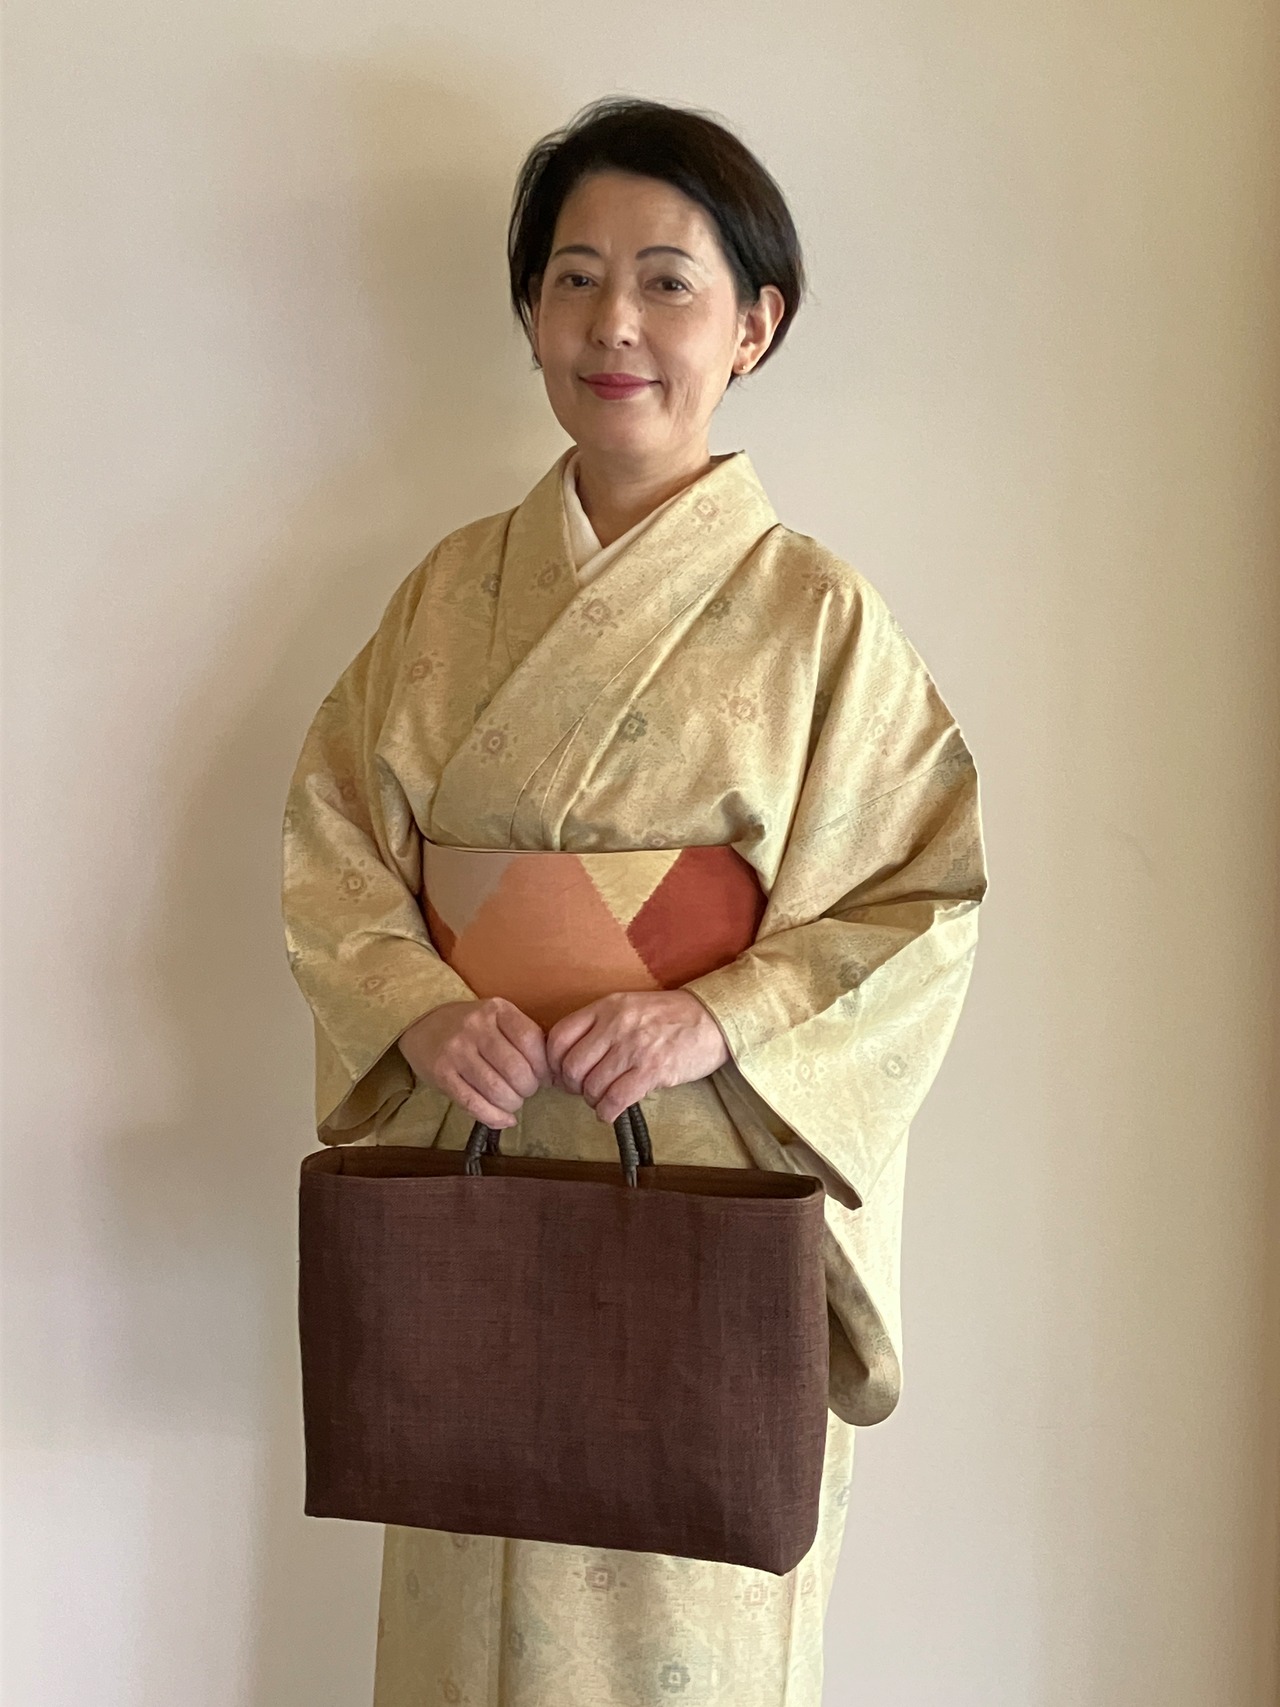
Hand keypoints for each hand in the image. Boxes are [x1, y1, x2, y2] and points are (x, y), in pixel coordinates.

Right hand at [398, 997, 551, 1128]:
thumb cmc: (469, 1026)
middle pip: (516, 1070)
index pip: (531, 1041)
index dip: (544, 1066)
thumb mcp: (497, 1018)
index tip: (544, 1077)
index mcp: (496, 1010)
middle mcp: (475, 1027)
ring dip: (512, 1104)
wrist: (421, 1022)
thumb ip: (522, 1037)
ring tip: (511, 1102)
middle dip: (528, 1089)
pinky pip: (474, 1104)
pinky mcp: (441, 1074)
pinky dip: (494, 1117)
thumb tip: (552, 1074)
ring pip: (496, 1090)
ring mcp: (456, 1051)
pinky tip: (503, 1119)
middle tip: (525, 1091)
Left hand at [545, 990, 730, 1126]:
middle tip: (583, 1091)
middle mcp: (616, 1025)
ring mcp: (634, 1048)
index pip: (559, 1037)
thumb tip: (571, 1058)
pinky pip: (615, 1100)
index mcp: (607, 1007)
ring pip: (591, 1086)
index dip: (553, 1062)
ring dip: (592, 1101)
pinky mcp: (653, 1070)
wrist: (713, 1019)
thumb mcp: (629, 1006)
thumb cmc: (669, 1016)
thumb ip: (600, 1025)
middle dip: (572, 1086)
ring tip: (602, 1100)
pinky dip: (607, 1112)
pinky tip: (611, 1112)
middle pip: (571, 1066)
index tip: (562, 1074)